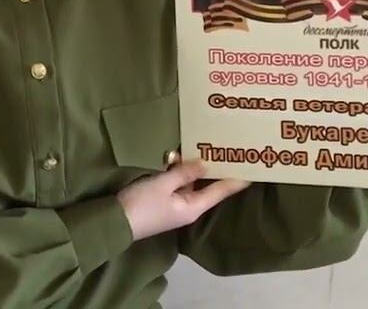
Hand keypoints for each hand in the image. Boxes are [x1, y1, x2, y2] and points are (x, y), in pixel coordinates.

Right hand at [117, 156, 250, 241]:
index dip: (237, 180)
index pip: (221, 191)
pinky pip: (178, 183)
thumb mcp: (163, 184)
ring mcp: (175, 205)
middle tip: (231, 150)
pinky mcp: (162, 201)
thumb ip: (184, 173)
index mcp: (193, 207)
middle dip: (218, 169)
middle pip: (208, 186)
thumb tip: (206, 164)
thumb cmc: (141, 204)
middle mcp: (188, 207)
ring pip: (191, 182)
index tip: (254, 171)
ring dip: (196, 166)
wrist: (113, 222)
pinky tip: (180, 155)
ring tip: (209, 146)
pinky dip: (181, 170)